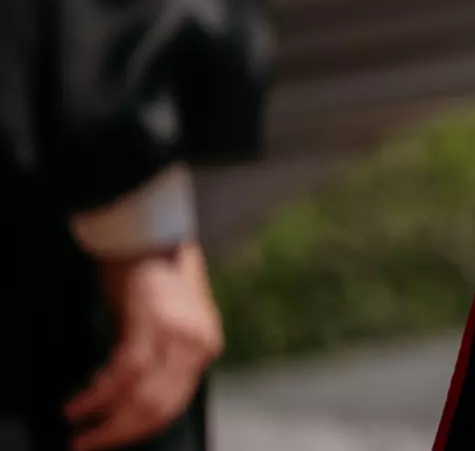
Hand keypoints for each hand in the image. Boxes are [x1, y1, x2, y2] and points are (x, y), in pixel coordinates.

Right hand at [64, 240, 222, 450]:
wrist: (147, 235)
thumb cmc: (153, 277)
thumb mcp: (168, 325)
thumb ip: (162, 360)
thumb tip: (134, 399)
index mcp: (206, 346)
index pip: (176, 403)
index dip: (139, 428)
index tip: (112, 439)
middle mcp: (199, 344)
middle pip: (160, 407)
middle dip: (120, 433)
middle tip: (87, 445)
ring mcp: (180, 335)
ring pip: (142, 397)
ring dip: (106, 420)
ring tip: (79, 430)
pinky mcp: (154, 324)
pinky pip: (125, 374)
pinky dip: (99, 394)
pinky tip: (81, 403)